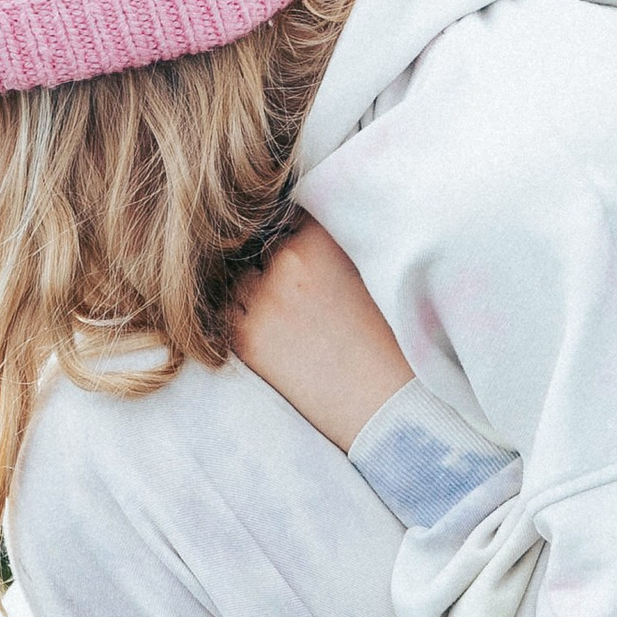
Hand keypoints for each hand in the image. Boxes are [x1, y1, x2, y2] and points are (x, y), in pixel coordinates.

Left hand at [230, 215, 411, 451]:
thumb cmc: (388, 338)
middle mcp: (287, 264)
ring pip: (241, 278)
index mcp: (320, 241)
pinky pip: (228, 311)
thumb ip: (326, 244)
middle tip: (297, 289)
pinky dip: (242, 316)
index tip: (297, 243)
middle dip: (271, 259)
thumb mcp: (364, 269)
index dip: (291, 228)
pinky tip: (273, 333)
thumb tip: (295, 224)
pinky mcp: (245, 338)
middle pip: (258, 245)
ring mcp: (261, 301)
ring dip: (254, 288)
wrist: (387, 405)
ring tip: (289, 314)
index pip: (285, 212)